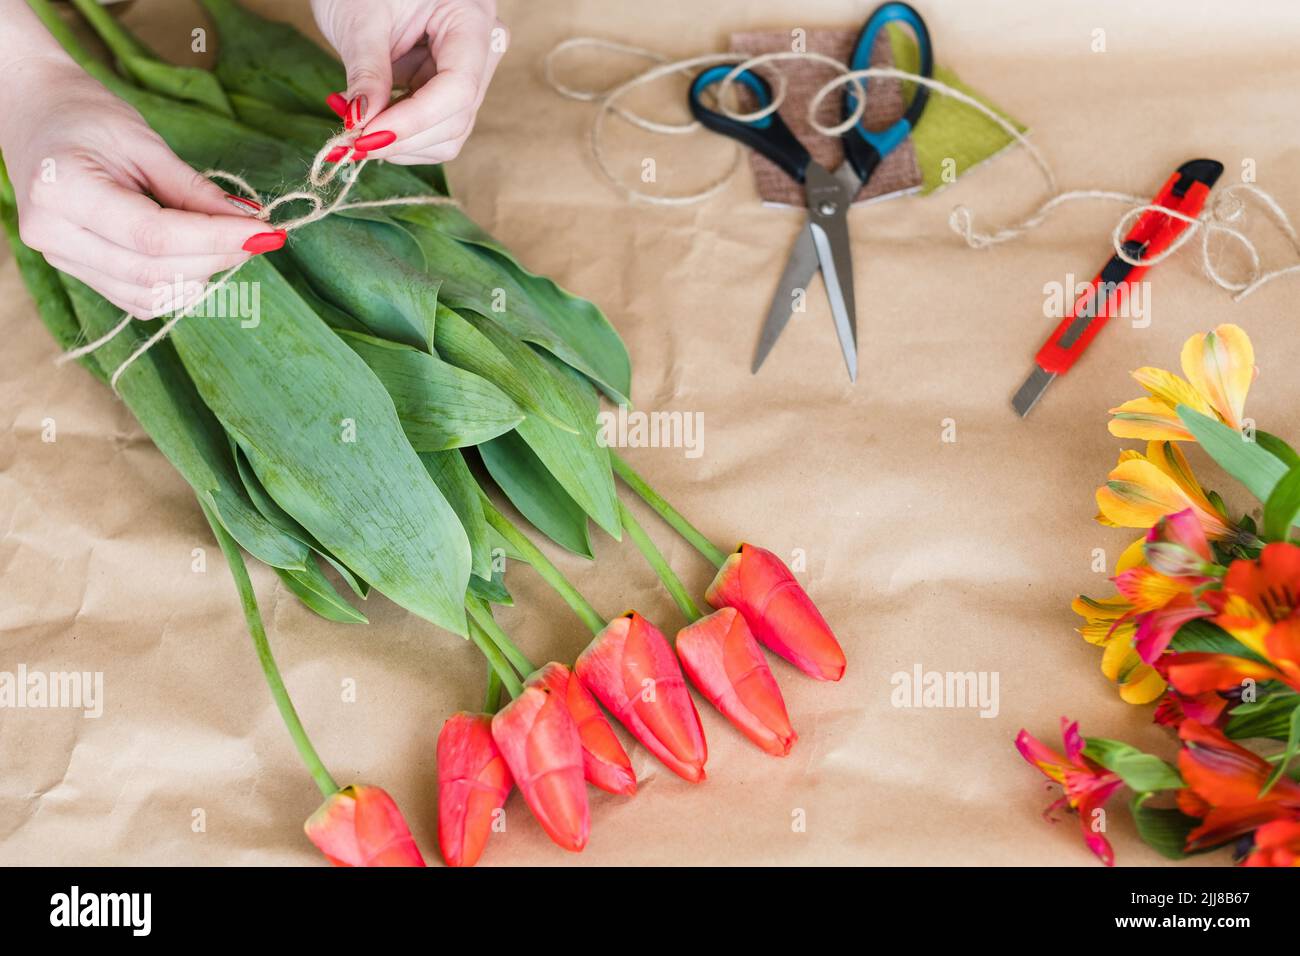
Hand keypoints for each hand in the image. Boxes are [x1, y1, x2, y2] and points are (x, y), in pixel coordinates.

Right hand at [1, 55, 282, 318]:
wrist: (37, 116)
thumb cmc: (87, 117)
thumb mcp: (144, 142)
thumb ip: (194, 189)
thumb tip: (249, 222)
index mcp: (60, 190)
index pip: (153, 236)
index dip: (216, 239)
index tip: (264, 231)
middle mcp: (52, 234)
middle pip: (152, 272)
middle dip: (216, 258)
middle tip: (256, 235)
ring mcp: (60, 259)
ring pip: (148, 294)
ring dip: (202, 275)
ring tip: (228, 242)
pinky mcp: (76, 272)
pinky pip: (137, 300)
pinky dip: (178, 287)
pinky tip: (200, 258)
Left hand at [311, 0, 505, 164]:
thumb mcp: (361, 19)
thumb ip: (366, 72)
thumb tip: (362, 122)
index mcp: (471, 19)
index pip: (458, 87)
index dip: (415, 119)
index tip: (369, 135)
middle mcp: (481, 50)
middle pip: (456, 117)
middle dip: (404, 136)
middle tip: (353, 142)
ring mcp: (468, 73)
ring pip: (449, 133)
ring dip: (402, 143)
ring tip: (357, 129)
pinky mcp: (448, 89)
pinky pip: (434, 129)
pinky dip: (400, 135)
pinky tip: (370, 122)